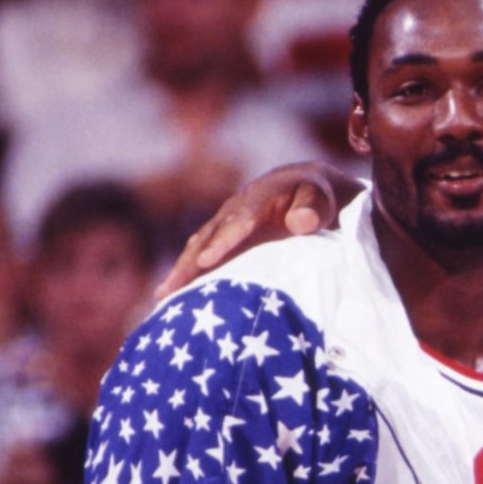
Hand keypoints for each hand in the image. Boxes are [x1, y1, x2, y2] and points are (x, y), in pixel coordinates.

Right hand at [159, 161, 357, 295]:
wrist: (302, 186)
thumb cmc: (313, 195)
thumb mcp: (319, 197)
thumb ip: (312, 209)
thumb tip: (300, 222)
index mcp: (257, 199)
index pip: (238, 222)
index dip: (222, 241)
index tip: (206, 261)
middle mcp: (233, 210)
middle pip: (207, 237)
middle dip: (189, 263)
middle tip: (170, 288)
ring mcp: (225, 223)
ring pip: (198, 246)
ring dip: (181, 271)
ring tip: (163, 296)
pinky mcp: (224, 237)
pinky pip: (202, 253)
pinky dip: (188, 272)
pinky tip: (175, 295)